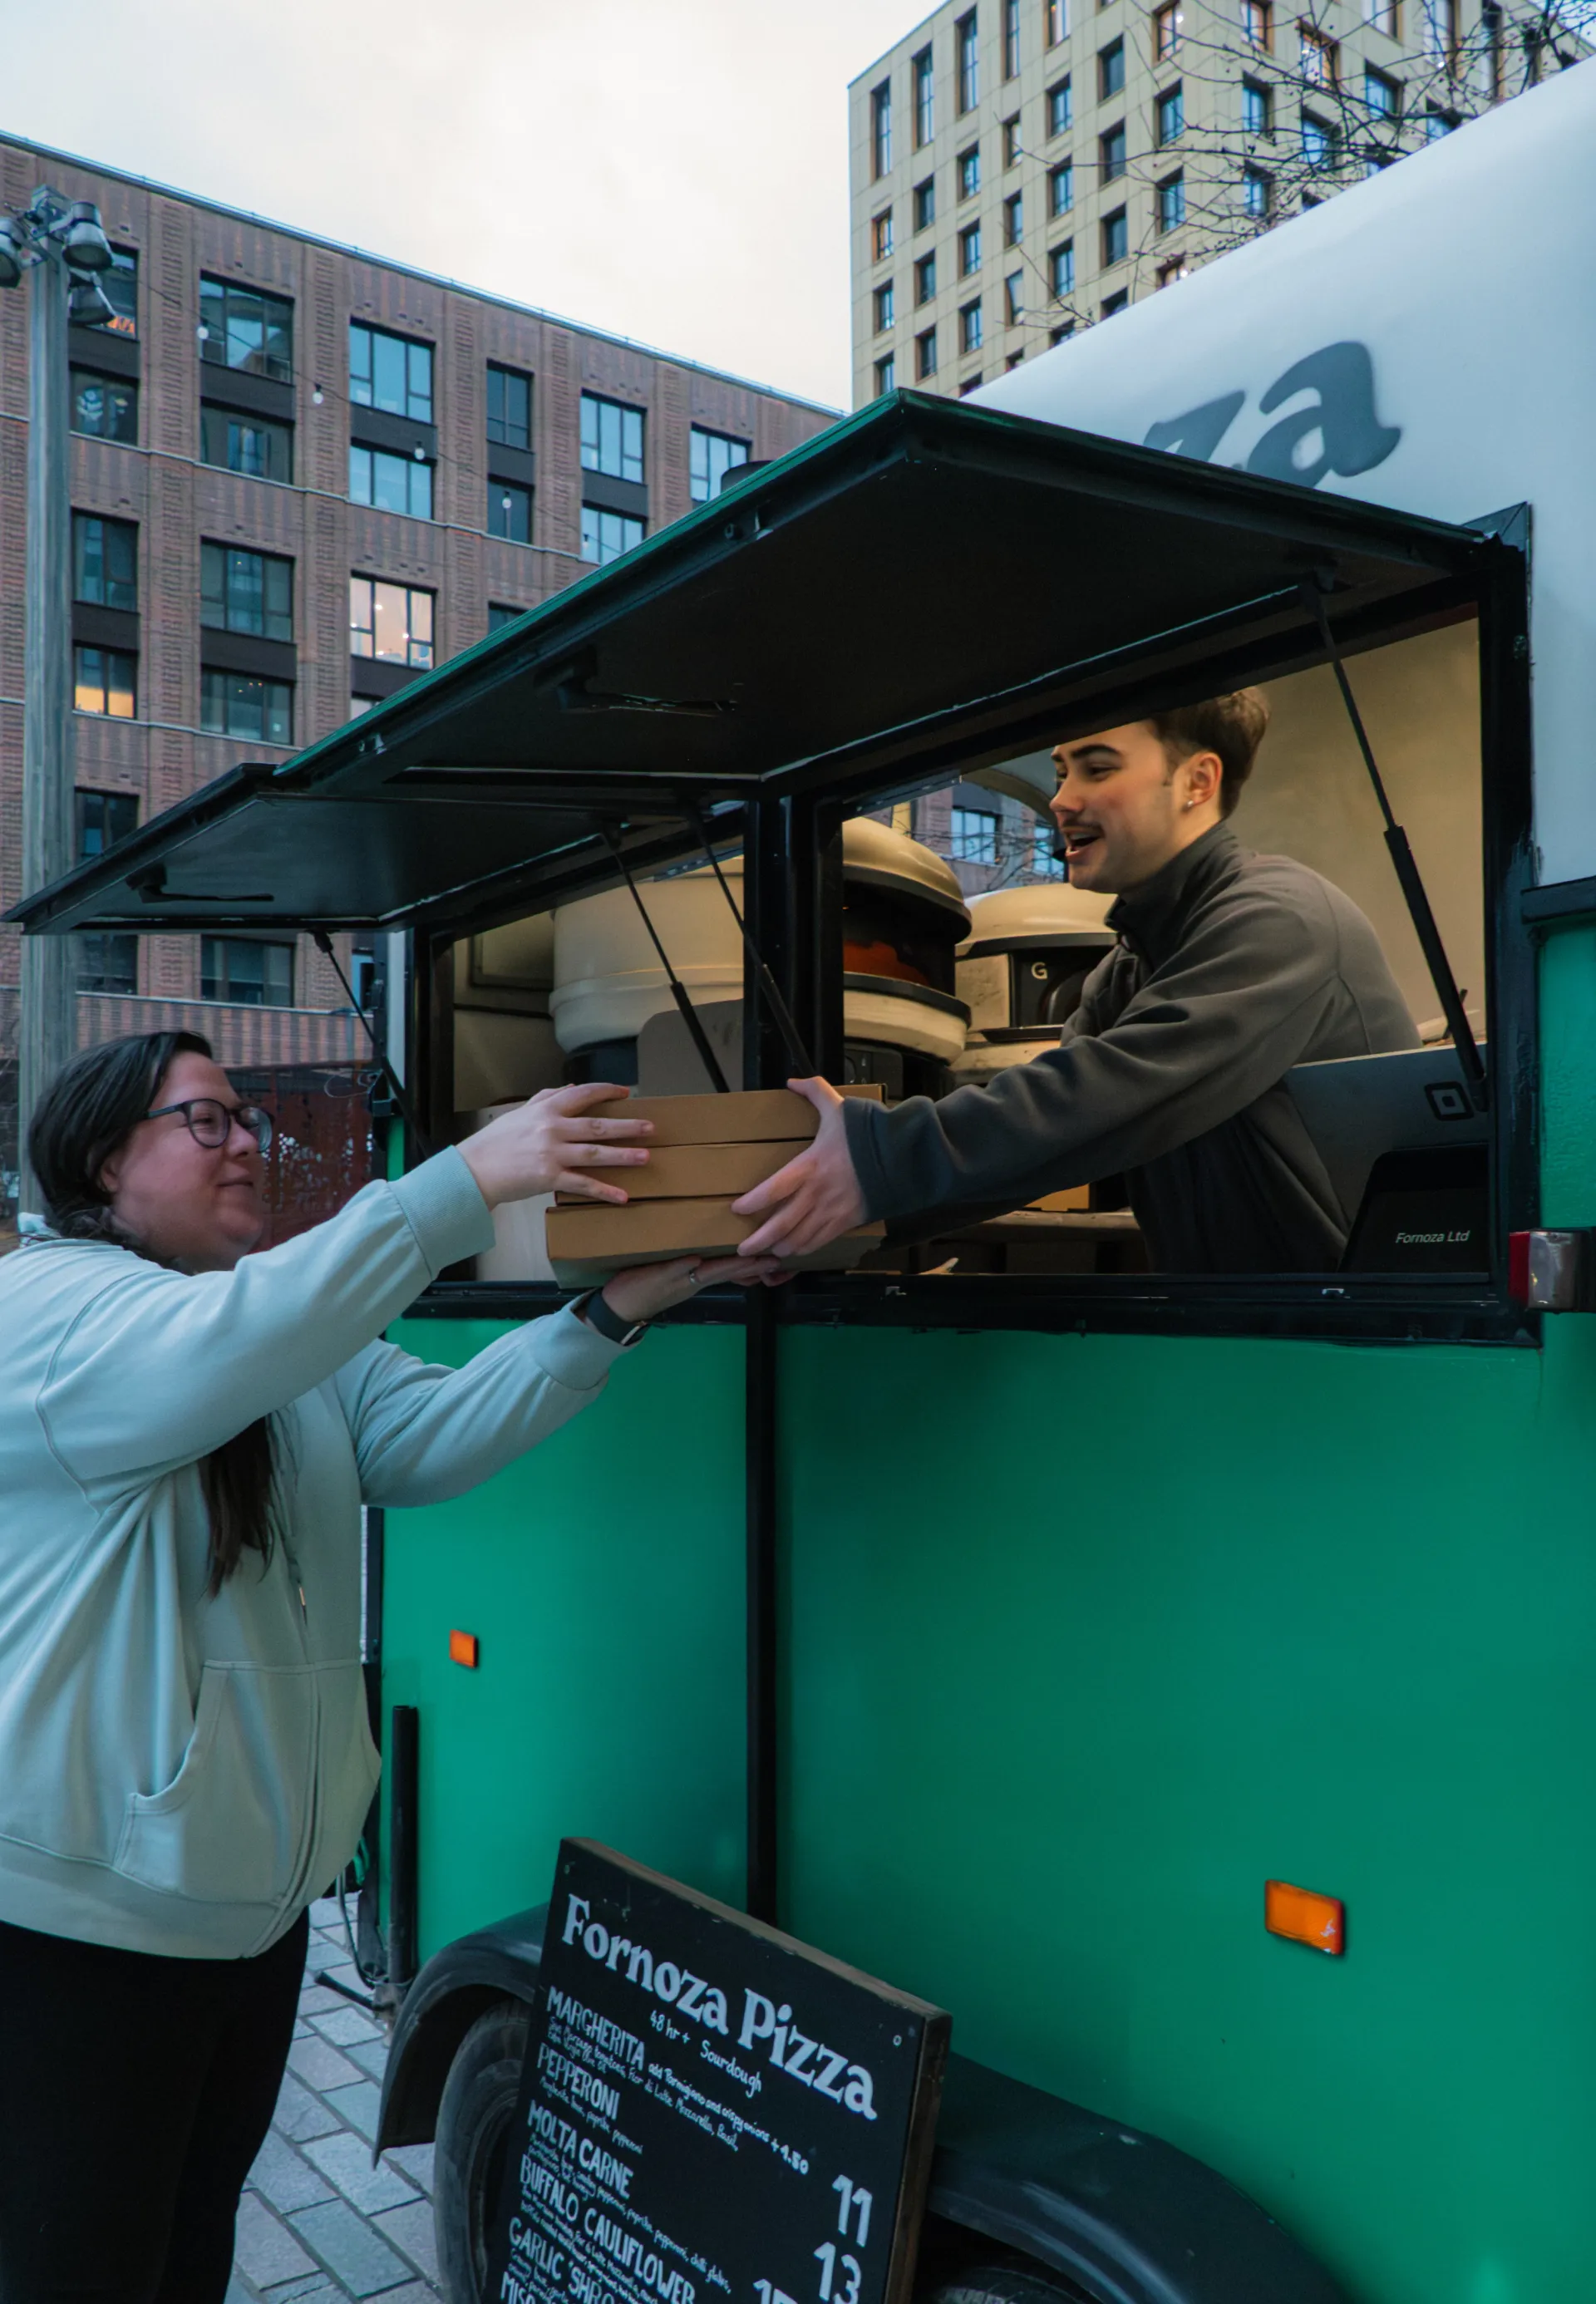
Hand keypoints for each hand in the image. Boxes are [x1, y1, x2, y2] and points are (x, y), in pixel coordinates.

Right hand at [459, 1083, 650, 1210]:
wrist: (475, 1170)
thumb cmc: (495, 1142)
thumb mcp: (519, 1113)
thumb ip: (544, 1098)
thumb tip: (568, 1088)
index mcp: (545, 1110)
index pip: (581, 1094)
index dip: (606, 1091)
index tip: (625, 1093)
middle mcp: (552, 1129)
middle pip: (597, 1126)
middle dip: (627, 1127)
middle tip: (651, 1128)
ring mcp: (552, 1154)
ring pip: (595, 1153)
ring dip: (623, 1155)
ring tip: (646, 1157)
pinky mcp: (549, 1177)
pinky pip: (583, 1184)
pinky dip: (604, 1190)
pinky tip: (623, 1196)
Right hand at [598, 1254, 787, 1322]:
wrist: (616, 1310)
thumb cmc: (633, 1291)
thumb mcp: (652, 1277)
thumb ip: (674, 1268)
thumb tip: (698, 1258)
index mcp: (693, 1278)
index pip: (728, 1268)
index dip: (751, 1261)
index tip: (774, 1257)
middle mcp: (697, 1280)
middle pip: (732, 1271)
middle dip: (756, 1265)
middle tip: (780, 1258)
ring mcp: (690, 1282)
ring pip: (725, 1272)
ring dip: (745, 1266)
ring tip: (764, 1260)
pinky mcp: (681, 1280)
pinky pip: (712, 1271)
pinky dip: (727, 1266)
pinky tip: (730, 1261)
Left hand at [730, 1077, 866, 1257]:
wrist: (902, 1158)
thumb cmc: (867, 1134)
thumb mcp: (838, 1107)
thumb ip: (815, 1091)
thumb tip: (792, 1082)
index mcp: (810, 1166)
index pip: (773, 1189)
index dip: (753, 1202)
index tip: (737, 1208)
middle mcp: (817, 1193)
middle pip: (781, 1224)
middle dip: (760, 1240)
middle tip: (744, 1248)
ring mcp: (832, 1211)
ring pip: (799, 1238)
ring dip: (781, 1248)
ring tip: (768, 1252)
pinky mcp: (847, 1221)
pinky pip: (821, 1241)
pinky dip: (805, 1249)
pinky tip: (795, 1251)